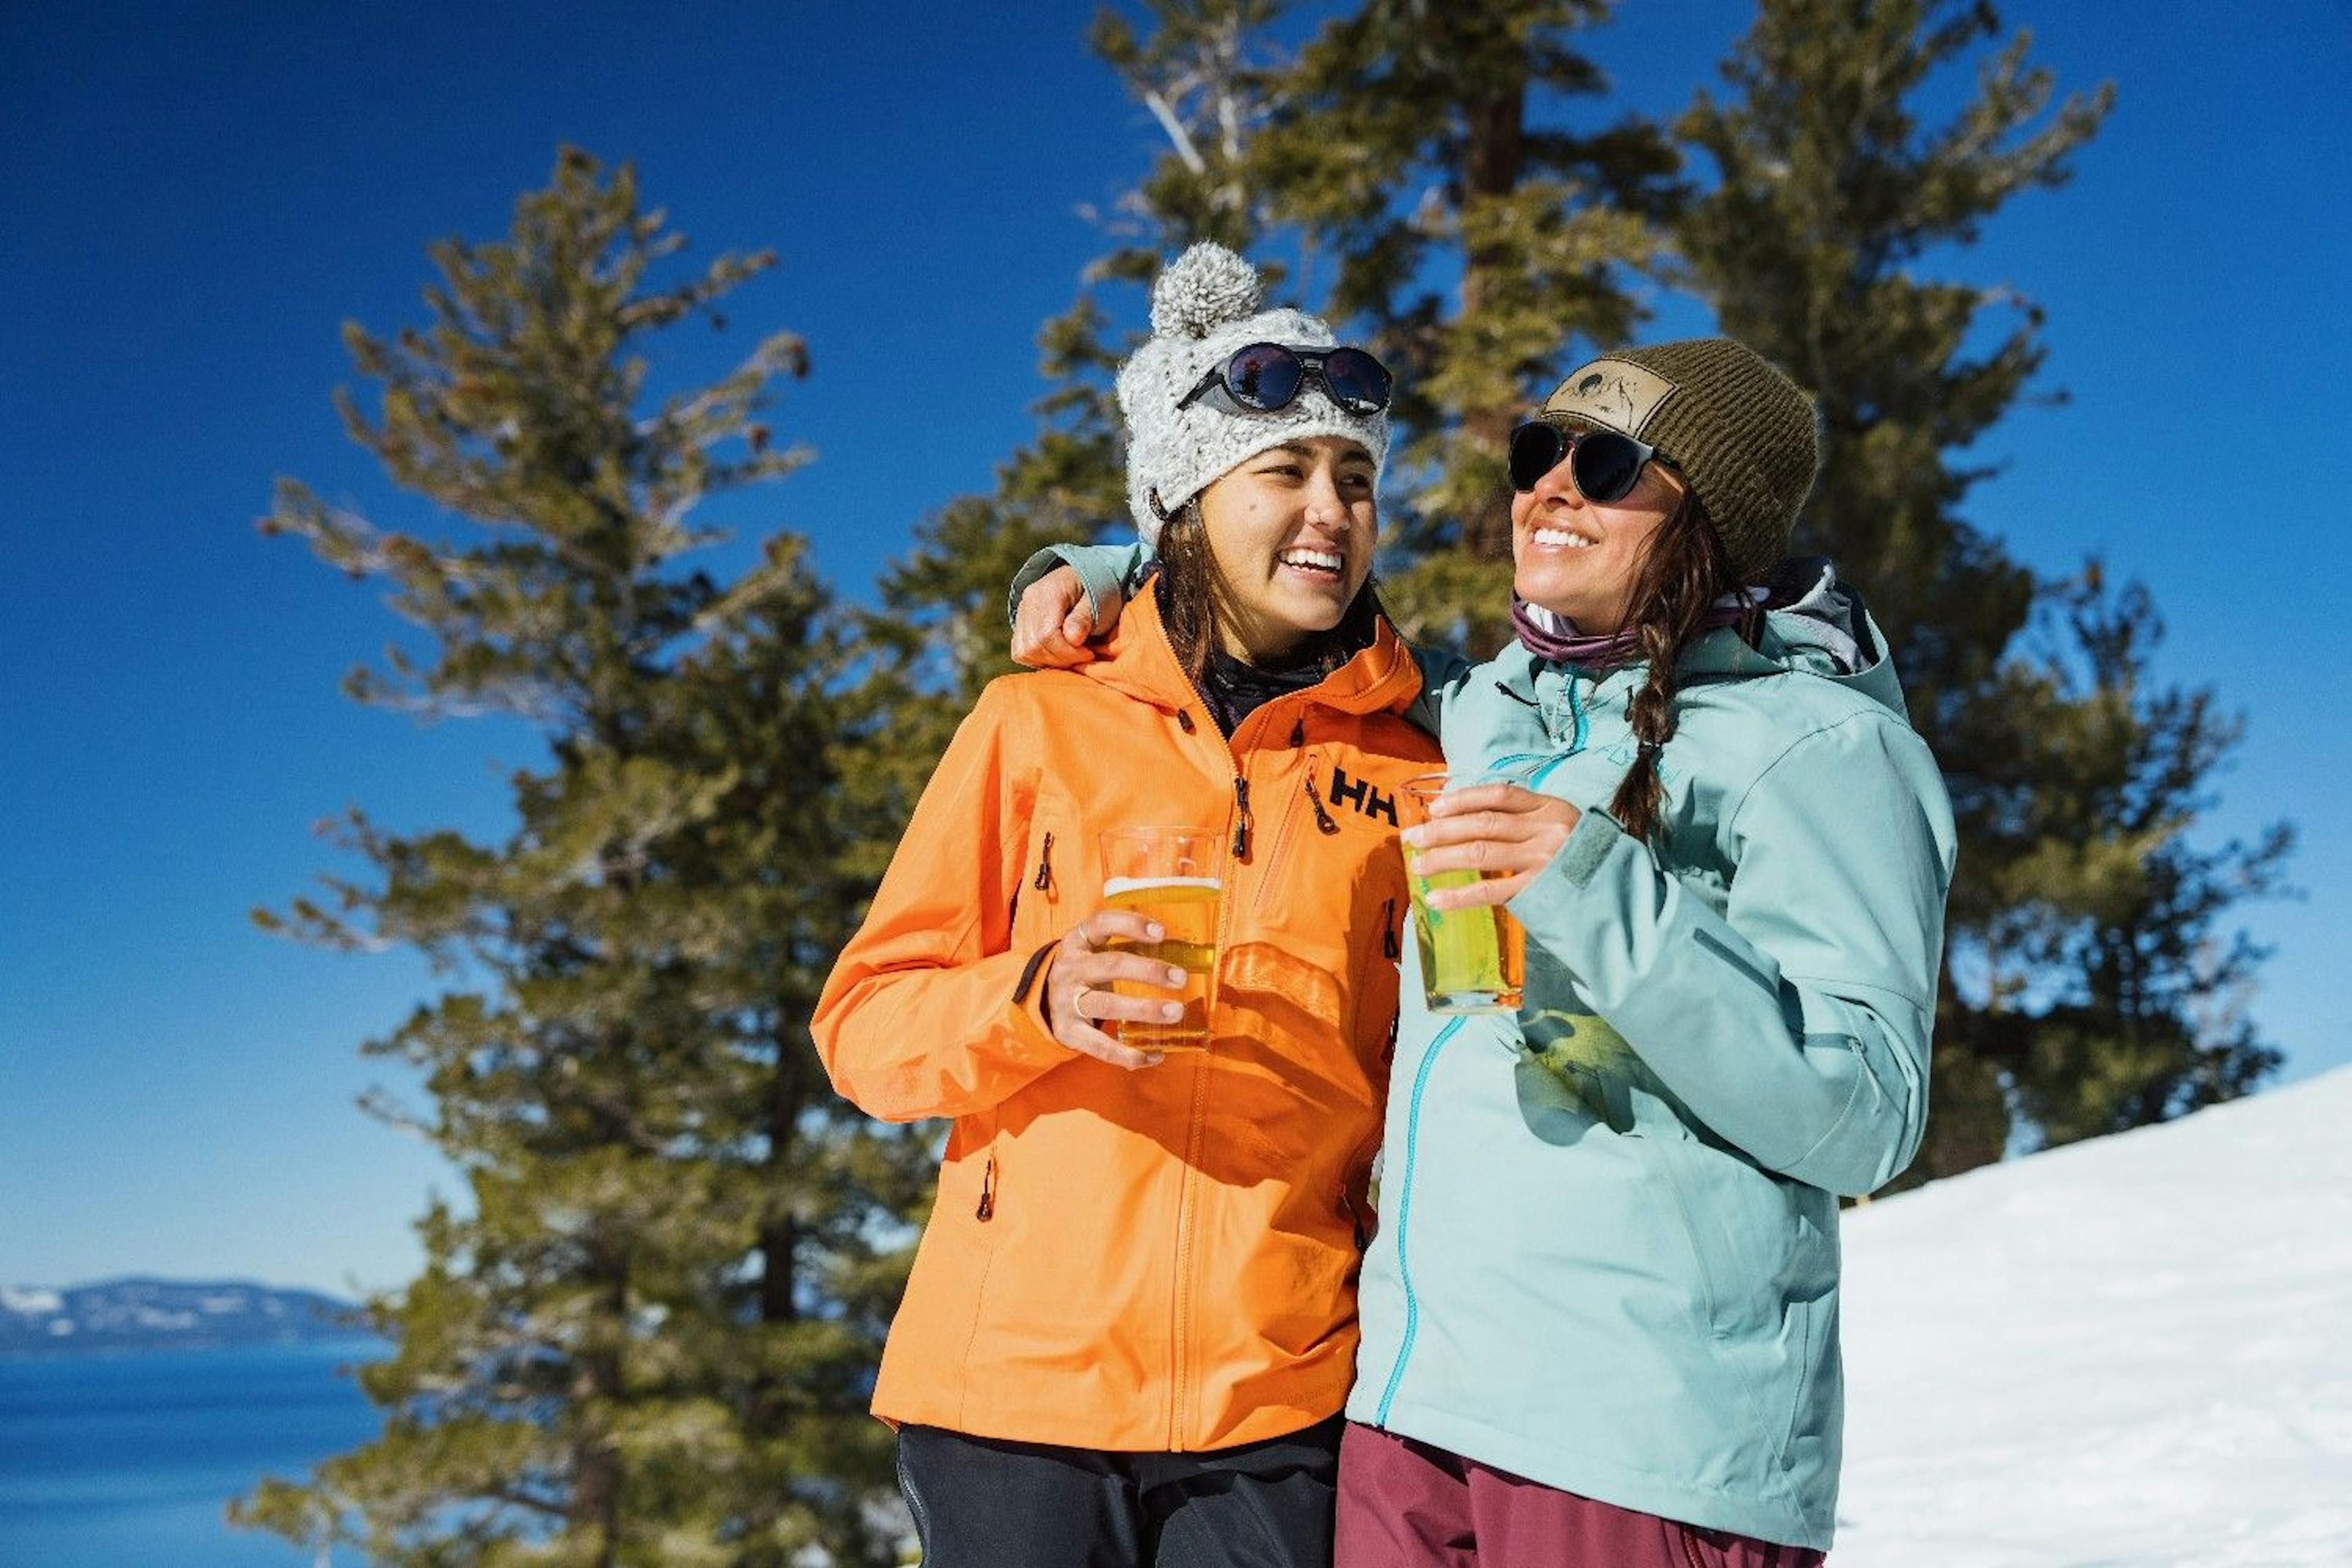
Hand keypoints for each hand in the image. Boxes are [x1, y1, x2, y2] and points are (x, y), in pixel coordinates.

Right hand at [1011, 567, 1124, 668]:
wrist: (1085, 577)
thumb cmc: (1097, 589)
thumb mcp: (1098, 600)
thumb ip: (1084, 618)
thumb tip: (1073, 639)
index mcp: (1050, 591)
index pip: (1047, 634)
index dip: (1068, 652)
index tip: (1088, 653)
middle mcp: (1030, 600)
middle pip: (1034, 645)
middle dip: (1061, 659)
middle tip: (1082, 656)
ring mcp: (1022, 611)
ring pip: (1024, 652)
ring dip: (1050, 661)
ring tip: (1071, 655)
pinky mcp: (1020, 623)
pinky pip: (1020, 651)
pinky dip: (1038, 659)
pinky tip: (1058, 654)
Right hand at [1041, 908, 1188, 1068]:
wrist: (1044, 1001)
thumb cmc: (1086, 972)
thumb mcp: (1094, 950)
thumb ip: (1127, 947)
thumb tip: (1184, 951)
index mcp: (1077, 941)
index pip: (1101, 923)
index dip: (1132, 925)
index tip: (1162, 933)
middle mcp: (1069, 969)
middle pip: (1111, 965)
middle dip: (1149, 971)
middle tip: (1181, 978)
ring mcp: (1066, 1001)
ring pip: (1107, 1005)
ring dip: (1144, 1009)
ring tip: (1175, 1012)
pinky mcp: (1068, 1032)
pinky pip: (1100, 1046)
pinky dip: (1128, 1053)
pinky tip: (1155, 1055)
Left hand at [1401, 783, 1581, 909]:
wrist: (1622, 893)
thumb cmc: (1583, 858)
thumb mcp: (1562, 825)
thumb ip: (1527, 820)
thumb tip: (1471, 819)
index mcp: (1551, 807)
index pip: (1500, 795)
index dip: (1464, 798)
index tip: (1436, 807)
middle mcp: (1547, 829)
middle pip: (1483, 823)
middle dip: (1442, 829)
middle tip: (1412, 837)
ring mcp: (1543, 860)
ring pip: (1481, 853)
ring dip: (1443, 858)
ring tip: (1417, 865)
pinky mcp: (1539, 890)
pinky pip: (1491, 890)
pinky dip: (1460, 895)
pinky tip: (1436, 899)